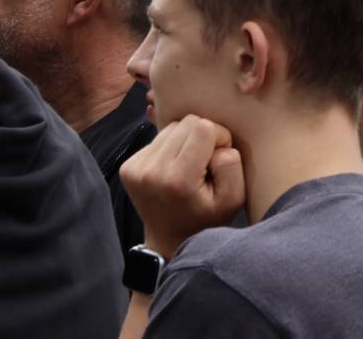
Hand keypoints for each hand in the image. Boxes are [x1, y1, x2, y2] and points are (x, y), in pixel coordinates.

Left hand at [120, 115, 245, 258]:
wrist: (170, 240)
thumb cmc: (207, 219)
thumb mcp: (234, 198)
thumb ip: (231, 164)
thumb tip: (217, 143)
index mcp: (178, 180)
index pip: (204, 127)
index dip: (219, 137)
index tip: (218, 159)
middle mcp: (152, 171)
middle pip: (187, 122)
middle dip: (202, 137)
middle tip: (205, 163)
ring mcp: (136, 168)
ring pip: (172, 127)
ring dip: (185, 141)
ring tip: (189, 165)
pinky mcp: (128, 167)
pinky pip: (158, 138)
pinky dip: (171, 148)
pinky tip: (174, 168)